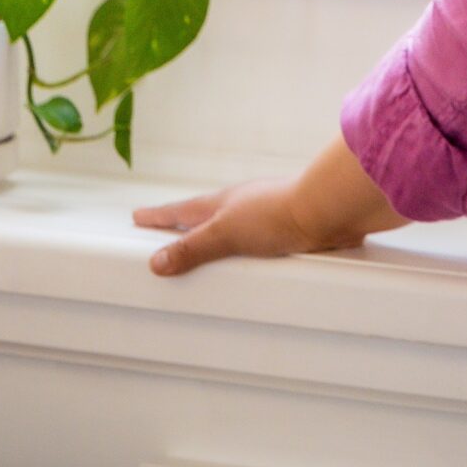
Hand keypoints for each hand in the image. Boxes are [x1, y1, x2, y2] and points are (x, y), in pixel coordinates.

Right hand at [133, 178, 326, 275]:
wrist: (328, 209)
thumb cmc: (277, 213)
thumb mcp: (226, 233)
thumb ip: (192, 248)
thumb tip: (156, 263)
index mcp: (222, 203)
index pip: (181, 211)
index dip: (159, 217)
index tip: (138, 215)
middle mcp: (242, 205)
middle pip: (206, 214)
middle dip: (187, 222)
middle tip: (170, 227)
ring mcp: (266, 214)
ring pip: (234, 226)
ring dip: (220, 235)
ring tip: (209, 247)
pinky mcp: (288, 228)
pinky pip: (261, 241)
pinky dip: (249, 248)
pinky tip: (254, 259)